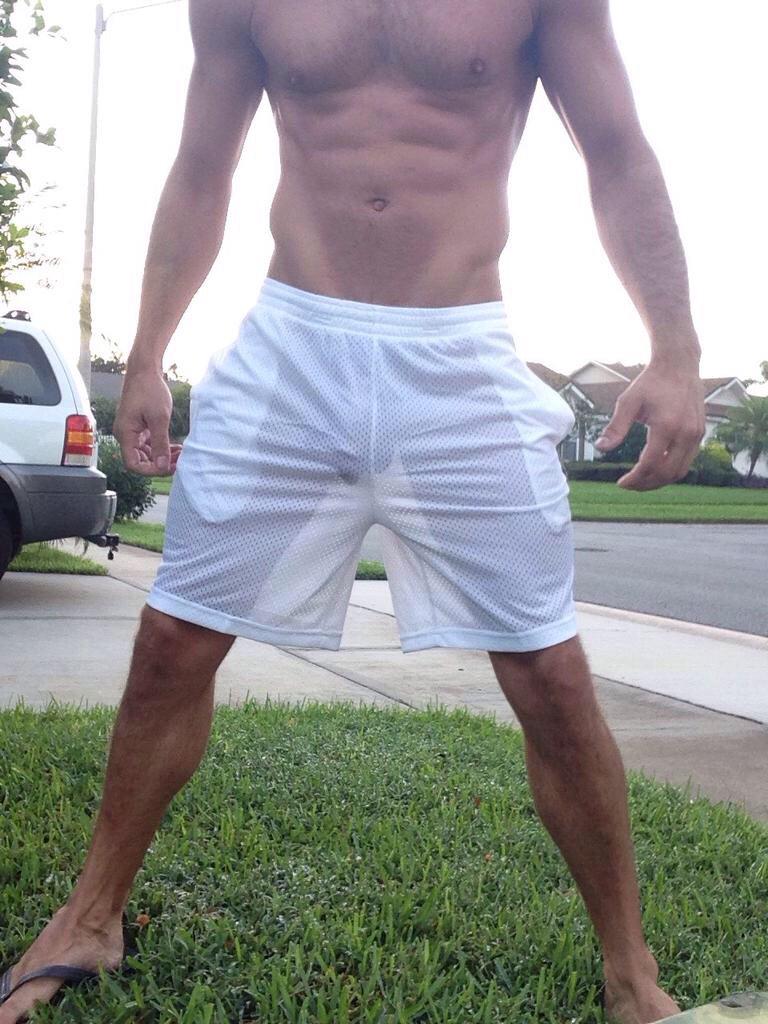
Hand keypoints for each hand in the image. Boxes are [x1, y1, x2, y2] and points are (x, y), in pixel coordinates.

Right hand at [114, 367, 180, 476]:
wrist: (145, 370)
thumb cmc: (149, 389)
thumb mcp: (159, 418)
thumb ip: (160, 443)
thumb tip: (163, 465)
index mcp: (125, 434)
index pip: (133, 464)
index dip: (151, 470)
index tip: (169, 468)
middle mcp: (125, 435)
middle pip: (140, 461)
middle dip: (160, 464)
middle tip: (179, 462)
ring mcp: (131, 431)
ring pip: (146, 453)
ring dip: (162, 456)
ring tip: (180, 454)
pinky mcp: (138, 426)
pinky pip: (148, 443)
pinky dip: (161, 447)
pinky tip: (175, 446)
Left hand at [594, 359, 705, 489]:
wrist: (679, 365)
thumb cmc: (651, 382)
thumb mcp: (628, 402)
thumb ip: (615, 427)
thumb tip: (601, 448)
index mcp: (667, 426)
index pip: (651, 464)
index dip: (635, 478)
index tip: (621, 483)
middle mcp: (686, 433)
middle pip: (667, 473)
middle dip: (646, 484)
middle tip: (629, 485)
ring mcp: (696, 434)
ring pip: (680, 471)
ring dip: (660, 481)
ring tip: (641, 481)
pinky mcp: (700, 433)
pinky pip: (687, 461)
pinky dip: (671, 471)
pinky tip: (655, 469)